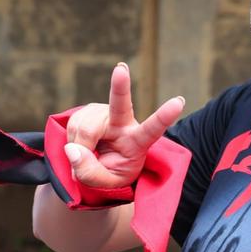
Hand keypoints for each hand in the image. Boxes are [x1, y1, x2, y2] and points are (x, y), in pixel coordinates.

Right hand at [64, 63, 184, 188]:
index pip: (153, 129)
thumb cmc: (111, 171)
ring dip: (79, 146)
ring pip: (85, 128)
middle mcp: (124, 122)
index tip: (179, 102)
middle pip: (120, 104)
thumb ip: (91, 173)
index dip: (165, 116)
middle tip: (121, 68)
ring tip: (87, 155)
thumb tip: (72, 150)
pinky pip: (72, 126)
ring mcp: (105, 113)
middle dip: (120, 85)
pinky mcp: (89, 110)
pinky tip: (82, 144)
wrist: (98, 163)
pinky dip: (71, 140)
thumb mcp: (106, 183)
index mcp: (138, 141)